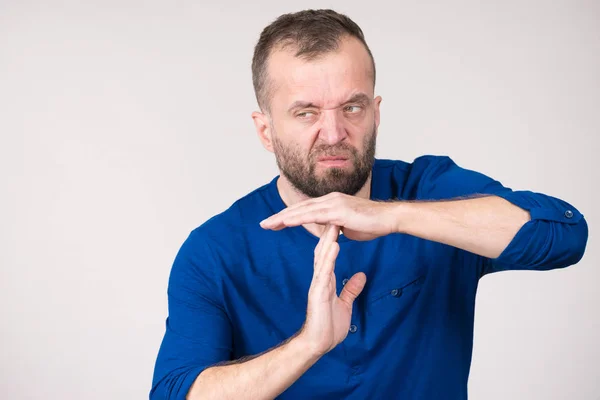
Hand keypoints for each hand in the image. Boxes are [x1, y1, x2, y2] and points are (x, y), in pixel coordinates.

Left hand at [260, 192, 398, 240]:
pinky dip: (298, 218)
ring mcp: (333, 203)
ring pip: (302, 210)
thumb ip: (337, 228)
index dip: (288, 216)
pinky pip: (313, 215)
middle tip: (263, 224)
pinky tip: (286, 223)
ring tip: (269, 224)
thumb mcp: (349, 227)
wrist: (388, 219)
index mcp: (331, 203)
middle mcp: (329, 200)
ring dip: (283, 218)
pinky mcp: (338, 210)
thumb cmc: (373, 224)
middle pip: (299, 208)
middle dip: (280, 217)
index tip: (274, 224)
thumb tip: (332, 232)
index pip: (304, 210)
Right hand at [298, 224, 366, 356]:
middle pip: (323, 249)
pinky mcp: (318, 292)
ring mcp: (318, 284)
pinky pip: (325, 271)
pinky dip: (330, 257)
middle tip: (335, 213)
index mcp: (325, 279)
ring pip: (322, 257)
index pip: (328, 253)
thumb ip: (351, 289)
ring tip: (336, 222)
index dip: (333, 236)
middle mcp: (320, 278)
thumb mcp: (345, 304)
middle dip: (328, 231)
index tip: (341, 220)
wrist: (317, 344)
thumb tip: (361, 276)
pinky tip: (335, 245)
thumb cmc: (328, 326)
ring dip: (329, 239)